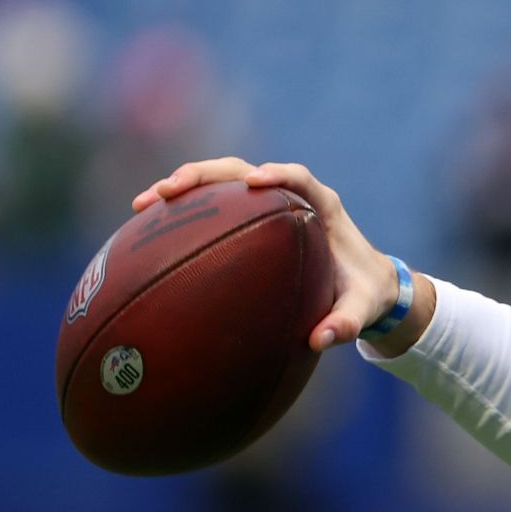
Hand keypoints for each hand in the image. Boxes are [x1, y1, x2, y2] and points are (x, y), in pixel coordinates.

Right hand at [133, 157, 403, 351]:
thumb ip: (345, 322)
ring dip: (182, 188)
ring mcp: (266, 204)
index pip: (299, 179)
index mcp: (323, 207)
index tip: (254, 182)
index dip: (277, 175)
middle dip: (204, 175)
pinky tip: (145, 227)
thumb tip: (319, 341)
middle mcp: (292, 197)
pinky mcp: (249, 217)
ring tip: (143, 205)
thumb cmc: (364, 294)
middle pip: (242, 171)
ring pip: (220, 183)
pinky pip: (213, 205)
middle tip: (169, 190)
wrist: (367, 286)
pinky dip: (183, 210)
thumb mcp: (361, 310)